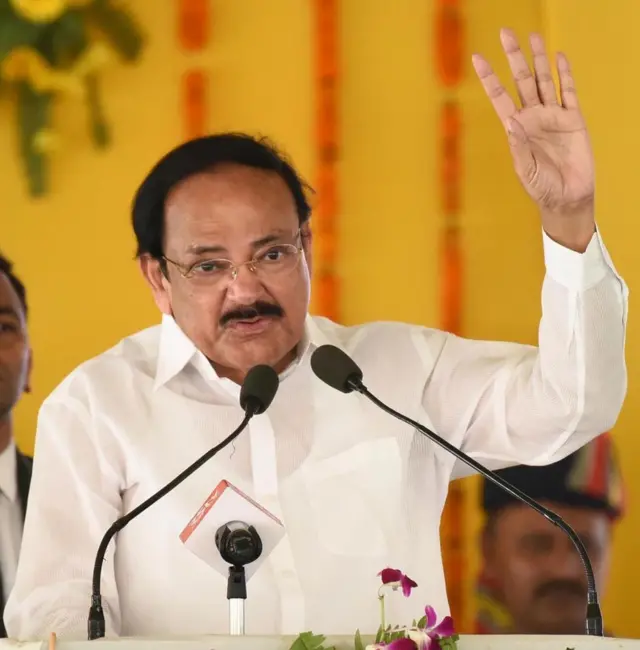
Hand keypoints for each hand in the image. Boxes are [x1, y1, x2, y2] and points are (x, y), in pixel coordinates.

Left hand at [473, 29, 594, 251]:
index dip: (489, 78)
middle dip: (514, 57)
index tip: (478, 58)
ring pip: (544, 81)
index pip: (499, 97)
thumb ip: (519, 147)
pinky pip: (568, 92)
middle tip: (506, 33)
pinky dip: (564, 75)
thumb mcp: (526, 170)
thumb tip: (512, 122)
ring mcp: (553, 116)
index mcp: (516, 129)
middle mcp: (533, 117)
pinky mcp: (574, 119)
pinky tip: (559, 58)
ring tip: (533, 37)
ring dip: (539, 59)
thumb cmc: (541, 188)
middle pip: (521, 81)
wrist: (568, 198)